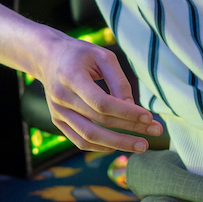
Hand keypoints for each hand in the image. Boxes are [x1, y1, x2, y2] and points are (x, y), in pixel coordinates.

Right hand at [35, 33, 160, 151]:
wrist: (48, 57)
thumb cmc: (80, 54)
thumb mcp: (102, 56)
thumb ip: (119, 81)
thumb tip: (133, 107)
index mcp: (71, 77)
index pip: (101, 103)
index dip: (126, 113)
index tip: (149, 117)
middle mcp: (61, 98)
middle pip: (99, 122)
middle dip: (130, 130)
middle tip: (155, 133)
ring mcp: (57, 112)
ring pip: (89, 137)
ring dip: (118, 144)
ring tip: (141, 145)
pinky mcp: (58, 121)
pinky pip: (80, 141)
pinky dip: (101, 147)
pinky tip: (119, 146)